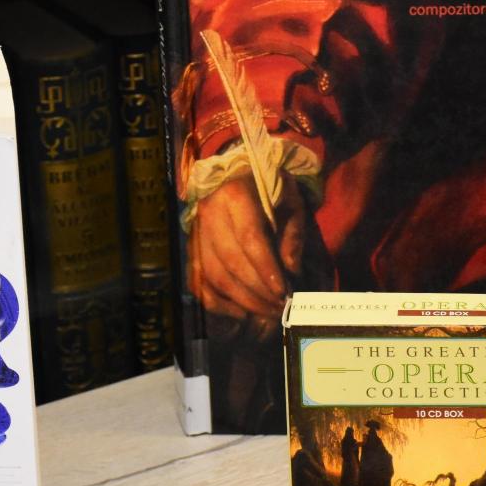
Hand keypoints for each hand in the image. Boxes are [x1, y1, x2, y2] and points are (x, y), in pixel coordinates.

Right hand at [188, 175, 306, 339]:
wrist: (236, 172)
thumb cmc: (269, 188)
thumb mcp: (290, 201)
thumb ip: (293, 235)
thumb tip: (291, 272)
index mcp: (235, 196)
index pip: (250, 239)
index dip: (266, 269)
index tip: (283, 291)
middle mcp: (209, 214)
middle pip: (231, 262)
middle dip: (258, 291)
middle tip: (281, 307)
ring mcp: (196, 232)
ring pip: (214, 276)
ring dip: (242, 300)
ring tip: (268, 312)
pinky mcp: (191, 248)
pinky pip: (198, 282)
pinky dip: (217, 303)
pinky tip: (240, 313)